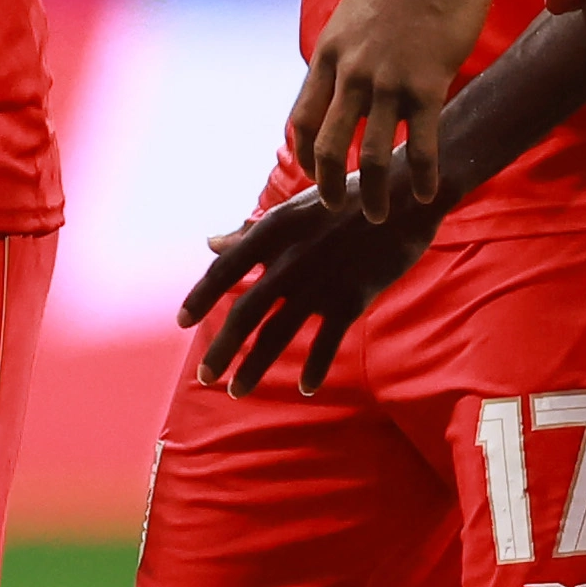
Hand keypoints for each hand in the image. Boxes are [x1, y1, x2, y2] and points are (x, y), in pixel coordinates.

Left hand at [180, 187, 439, 397]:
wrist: (404, 196)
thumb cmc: (345, 200)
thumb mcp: (294, 208)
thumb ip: (251, 231)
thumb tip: (210, 242)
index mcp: (272, 230)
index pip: (225, 269)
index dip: (200, 297)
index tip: (182, 322)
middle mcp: (289, 258)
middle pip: (245, 311)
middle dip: (222, 348)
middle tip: (204, 375)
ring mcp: (321, 281)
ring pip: (278, 333)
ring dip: (254, 366)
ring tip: (236, 391)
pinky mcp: (352, 298)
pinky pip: (327, 342)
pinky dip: (315, 368)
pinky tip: (304, 388)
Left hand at [287, 0, 494, 215]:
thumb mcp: (350, 16)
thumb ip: (341, 53)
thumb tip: (335, 78)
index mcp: (327, 56)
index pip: (301, 118)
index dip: (304, 152)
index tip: (311, 171)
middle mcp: (350, 72)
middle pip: (328, 144)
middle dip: (328, 184)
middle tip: (335, 207)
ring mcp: (387, 81)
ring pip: (373, 153)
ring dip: (374, 193)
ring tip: (378, 216)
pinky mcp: (428, 83)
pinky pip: (422, 142)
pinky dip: (423, 174)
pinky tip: (428, 194)